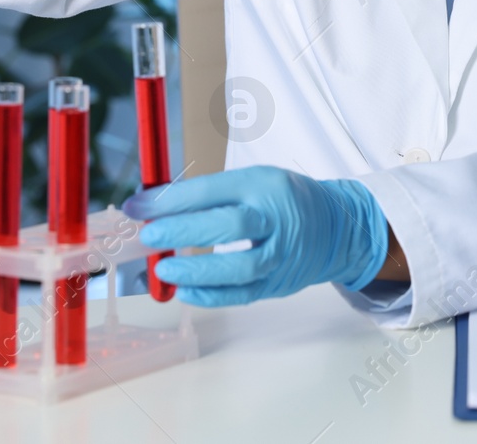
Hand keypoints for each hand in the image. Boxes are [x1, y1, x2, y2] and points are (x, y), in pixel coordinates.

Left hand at [122, 166, 388, 306]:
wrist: (338, 227)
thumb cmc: (284, 200)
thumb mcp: (255, 181)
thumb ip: (210, 195)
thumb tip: (153, 207)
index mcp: (264, 184)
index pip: (213, 190)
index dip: (172, 199)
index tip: (138, 206)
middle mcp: (275, 218)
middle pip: (229, 226)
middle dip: (184, 231)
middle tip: (149, 235)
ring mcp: (280, 254)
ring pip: (240, 266)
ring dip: (197, 270)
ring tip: (163, 270)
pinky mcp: (278, 283)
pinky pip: (244, 294)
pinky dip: (212, 296)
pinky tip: (185, 292)